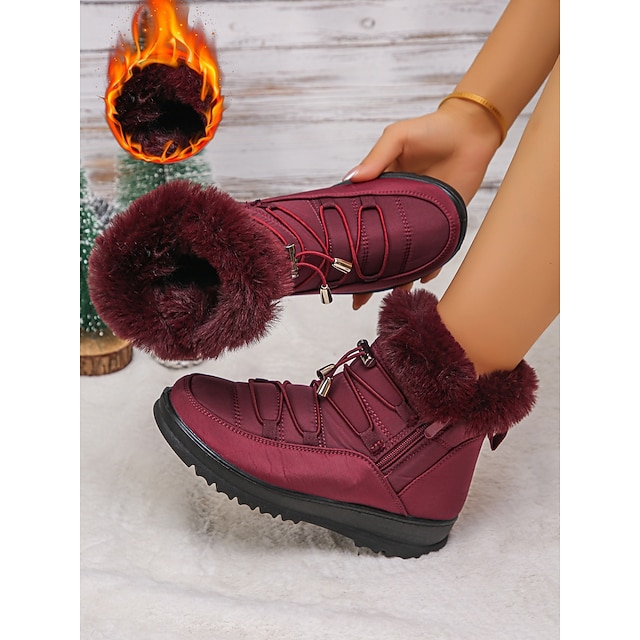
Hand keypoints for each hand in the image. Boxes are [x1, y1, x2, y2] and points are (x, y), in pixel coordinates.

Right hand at [346, 99, 501, 308]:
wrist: (471, 132)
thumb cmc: (431, 129)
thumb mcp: (398, 137)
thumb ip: (376, 158)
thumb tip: (350, 179)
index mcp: (378, 190)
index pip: (356, 222)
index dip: (345, 244)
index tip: (336, 266)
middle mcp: (395, 210)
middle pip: (378, 247)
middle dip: (368, 274)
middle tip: (357, 298)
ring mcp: (418, 219)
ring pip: (405, 255)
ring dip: (397, 276)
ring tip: (389, 296)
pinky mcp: (442, 222)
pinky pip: (435, 250)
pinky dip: (430, 267)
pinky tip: (422, 280)